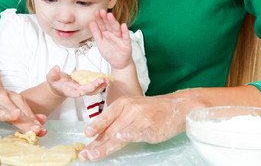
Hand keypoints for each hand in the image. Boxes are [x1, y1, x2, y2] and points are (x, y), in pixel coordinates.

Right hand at [0, 53, 47, 135]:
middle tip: (34, 129)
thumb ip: (27, 114)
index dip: (32, 119)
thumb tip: (43, 120)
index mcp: (11, 97)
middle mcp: (0, 97)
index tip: (40, 128)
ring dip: (7, 113)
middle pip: (13, 109)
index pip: (23, 108)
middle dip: (24, 120)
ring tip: (16, 116)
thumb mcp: (12, 103)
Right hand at [46, 66, 108, 97]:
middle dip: (94, 86)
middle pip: (86, 91)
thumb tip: (56, 67)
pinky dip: (100, 83)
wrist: (58, 86)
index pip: (73, 93)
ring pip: (92, 90)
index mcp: (68, 91)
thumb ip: (53, 73)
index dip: (78, 93)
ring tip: (107, 80)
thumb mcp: (51, 77)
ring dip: (100, 86)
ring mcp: (82, 89)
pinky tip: (105, 79)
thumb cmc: (55, 82)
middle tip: (100, 80)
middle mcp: (76, 91)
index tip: (81, 92)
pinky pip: (94, 86)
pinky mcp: (85, 86)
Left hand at [79, 93, 194, 160]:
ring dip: (105, 147)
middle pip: (109, 130)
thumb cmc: (150, 109)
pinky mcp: (150, 129)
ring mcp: (140, 120)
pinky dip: (129, 135)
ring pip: (119, 135)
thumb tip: (100, 133)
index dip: (95, 126)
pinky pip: (138, 133)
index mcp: (122, 104)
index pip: (105, 117)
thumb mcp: (131, 108)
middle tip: (84, 154)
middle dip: (95, 144)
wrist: (175, 107)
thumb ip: (116, 120)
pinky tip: (120, 138)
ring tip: (94, 155)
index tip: (86, 135)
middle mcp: (129, 111)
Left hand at [90, 9, 131, 68]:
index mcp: (106, 33)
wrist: (119, 63)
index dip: (99, 18)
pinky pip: (126, 37)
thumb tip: (91, 23)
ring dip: (113, 22)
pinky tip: (123, 26)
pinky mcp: (126, 44)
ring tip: (110, 16)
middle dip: (105, 18)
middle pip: (109, 24)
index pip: (102, 24)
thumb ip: (96, 32)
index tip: (96, 12)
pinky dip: (125, 31)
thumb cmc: (110, 52)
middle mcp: (113, 33)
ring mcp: (120, 38)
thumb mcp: (100, 42)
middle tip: (102, 11)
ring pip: (116, 29)